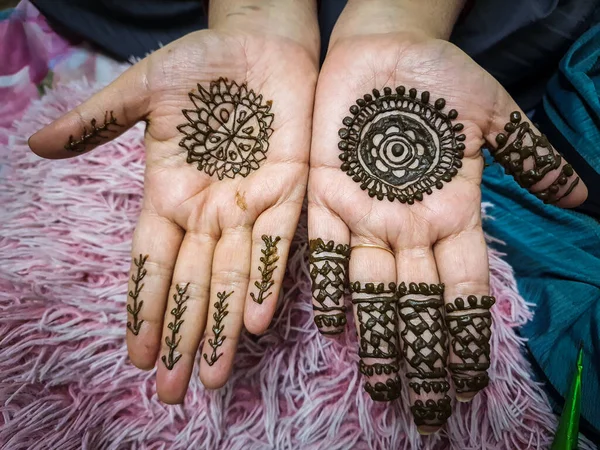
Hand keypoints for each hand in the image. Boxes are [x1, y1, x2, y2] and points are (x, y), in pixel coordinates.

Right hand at [28, 1, 318, 402]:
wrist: (260, 42)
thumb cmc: (203, 65)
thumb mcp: (145, 89)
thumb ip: (99, 120)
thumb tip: (35, 145)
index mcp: (170, 194)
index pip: (152, 264)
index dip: (144, 309)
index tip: (138, 355)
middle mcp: (209, 212)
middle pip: (192, 284)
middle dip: (184, 337)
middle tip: (174, 392)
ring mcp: (249, 206)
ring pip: (234, 277)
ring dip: (223, 326)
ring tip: (213, 375)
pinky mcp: (289, 191)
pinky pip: (278, 243)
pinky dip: (267, 281)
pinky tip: (254, 321)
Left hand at [307, 0, 586, 433]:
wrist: (384, 48)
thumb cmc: (439, 80)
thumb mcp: (493, 117)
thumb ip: (532, 156)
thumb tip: (585, 193)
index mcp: (453, 214)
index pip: (466, 292)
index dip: (468, 340)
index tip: (470, 385)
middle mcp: (410, 228)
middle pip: (420, 308)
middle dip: (423, 359)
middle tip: (423, 412)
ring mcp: (367, 216)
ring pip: (375, 292)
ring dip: (380, 341)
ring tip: (383, 388)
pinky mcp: (327, 196)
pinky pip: (327, 250)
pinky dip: (329, 286)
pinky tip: (334, 326)